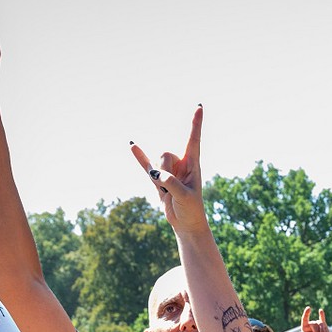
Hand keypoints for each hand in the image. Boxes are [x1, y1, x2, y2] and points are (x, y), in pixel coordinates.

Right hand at [131, 106, 208, 231]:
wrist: (186, 224)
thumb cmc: (191, 209)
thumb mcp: (184, 196)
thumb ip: (170, 183)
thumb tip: (154, 174)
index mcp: (193, 164)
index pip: (193, 139)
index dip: (196, 124)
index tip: (199, 108)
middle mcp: (181, 164)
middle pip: (165, 155)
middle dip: (164, 171)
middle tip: (171, 187)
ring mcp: (168, 171)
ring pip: (155, 164)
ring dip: (157, 180)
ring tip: (166, 193)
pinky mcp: (158, 180)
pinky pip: (146, 165)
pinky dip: (139, 157)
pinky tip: (132, 145)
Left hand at [299, 306, 331, 331]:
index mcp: (305, 328)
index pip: (304, 319)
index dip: (306, 313)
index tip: (309, 308)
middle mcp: (310, 325)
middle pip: (314, 323)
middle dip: (316, 331)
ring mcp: (317, 325)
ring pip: (320, 324)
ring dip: (322, 331)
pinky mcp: (323, 325)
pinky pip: (322, 319)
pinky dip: (322, 315)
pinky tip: (320, 310)